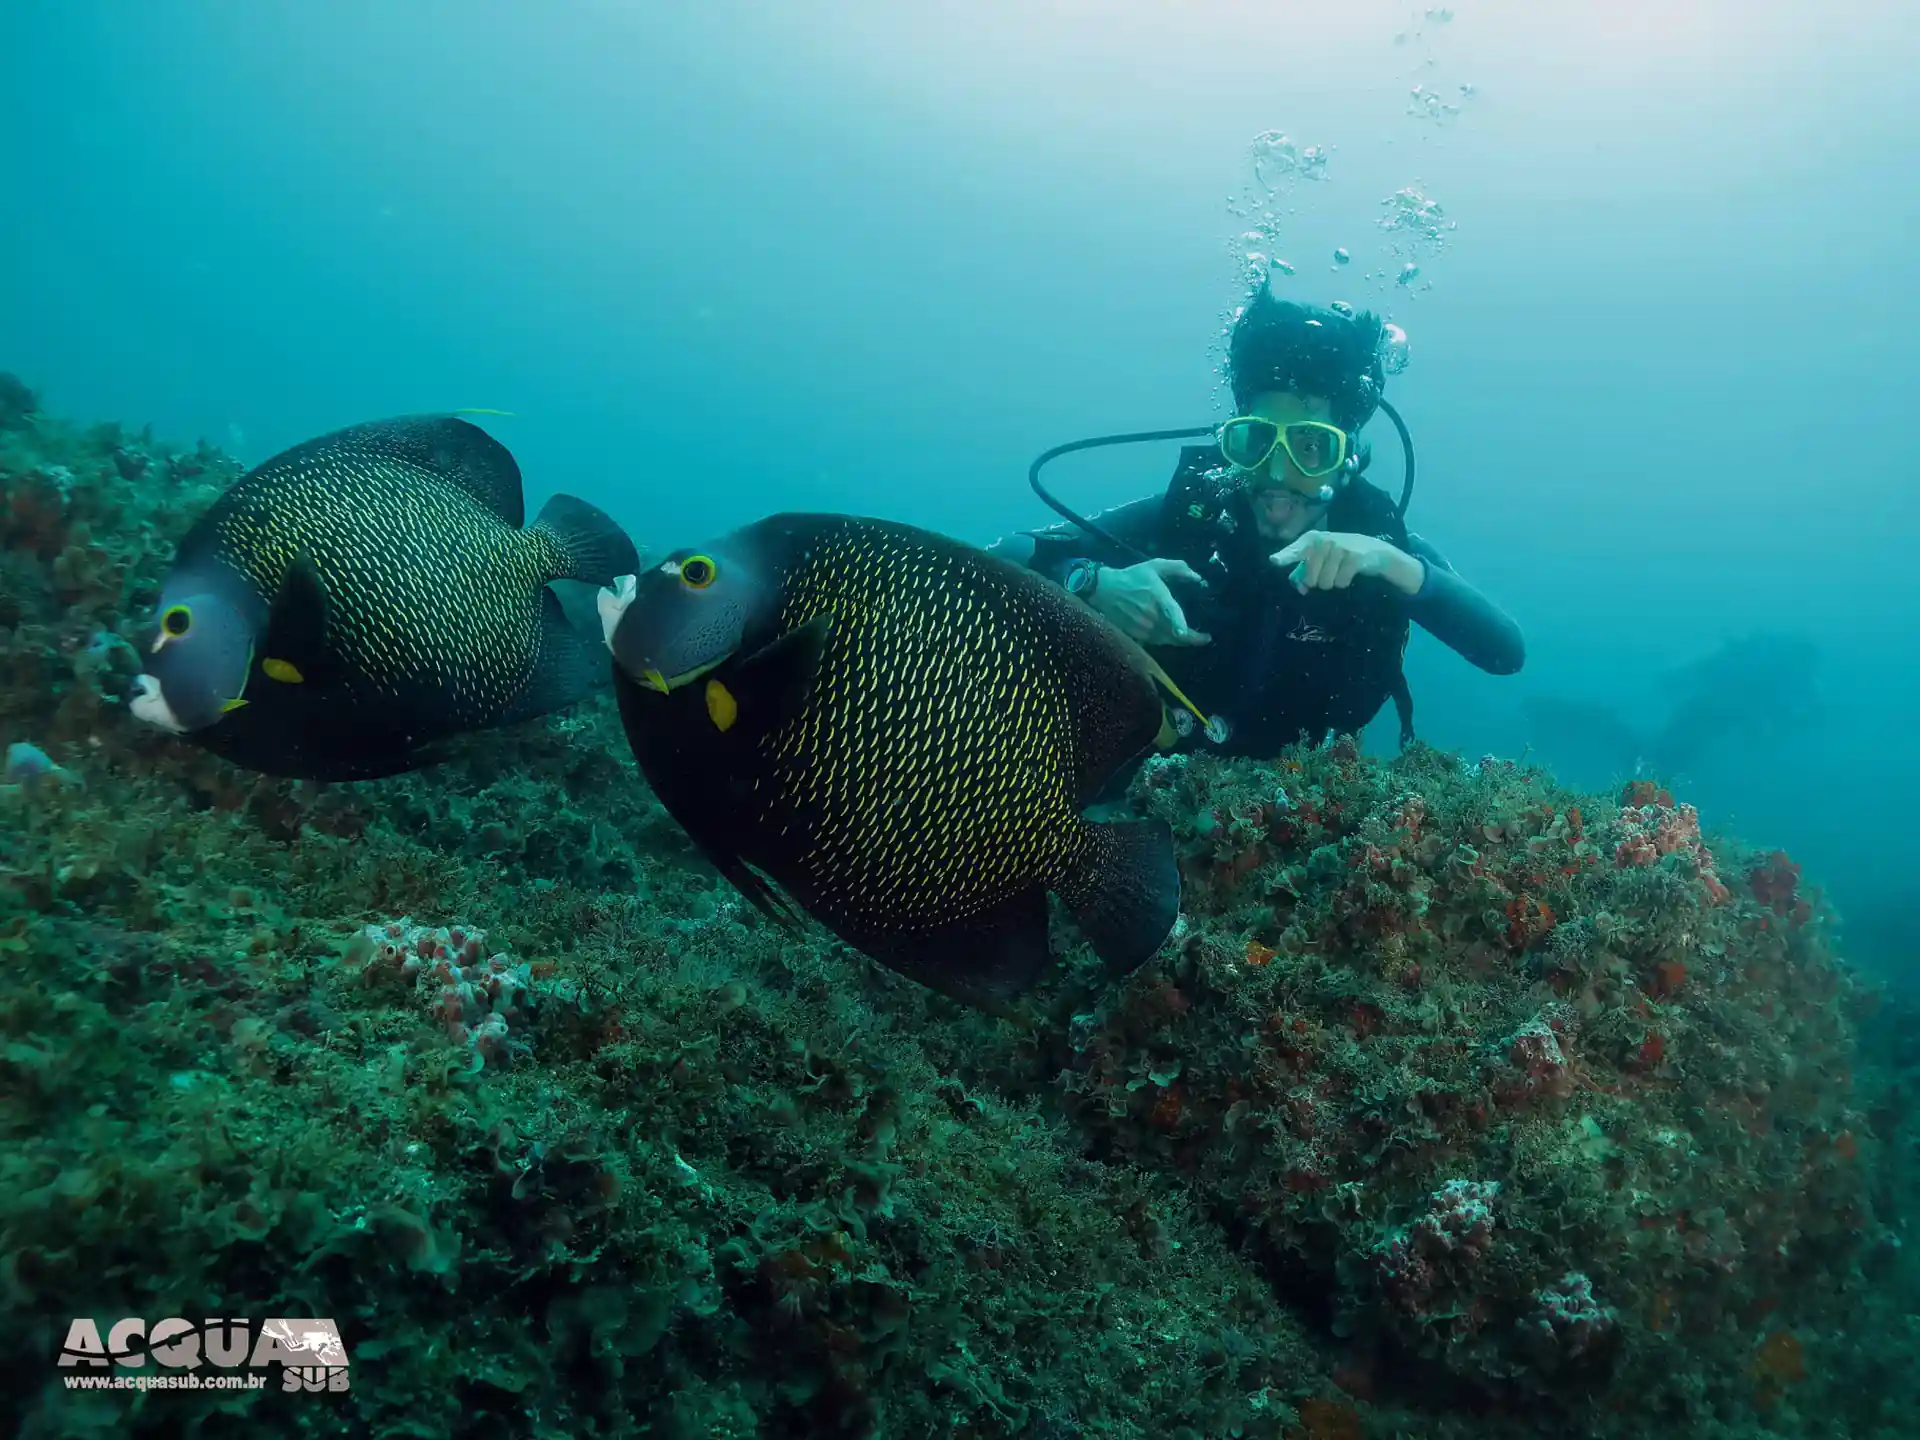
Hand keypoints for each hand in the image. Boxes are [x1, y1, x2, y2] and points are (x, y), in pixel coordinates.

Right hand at [1088, 558, 1211, 645]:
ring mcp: (1143, 627)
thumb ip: (1177, 568)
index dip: (1181, 624)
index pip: (1172, 613)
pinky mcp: (1136, 635)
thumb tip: (1197, 578)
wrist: (1104, 590)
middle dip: (1192, 638)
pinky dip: (1167, 641)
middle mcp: (1151, 615)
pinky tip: (1172, 637)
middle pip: (1174, 634)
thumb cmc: (1132, 577)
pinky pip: (1156, 642)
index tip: (1197, 635)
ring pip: (1167, 640)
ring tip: (1190, 638)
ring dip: (1180, 641)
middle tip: (1204, 638)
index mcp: (1158, 597)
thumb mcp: (1155, 566)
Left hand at [1269, 531, 1422, 594]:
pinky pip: (1340, 582)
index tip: (1274, 561)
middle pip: (1310, 579)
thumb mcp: (1319, 558)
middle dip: (1317, 581)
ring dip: (1332, 583)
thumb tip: (1300, 588)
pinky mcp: (1353, 557)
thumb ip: (1303, 572)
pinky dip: (1344, 583)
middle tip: (1328, 571)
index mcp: (1310, 539)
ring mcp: (1339, 548)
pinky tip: (1350, 572)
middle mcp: (1323, 540)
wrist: (1373, 551)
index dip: (1285, 557)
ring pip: (1325, 583)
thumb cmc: (1339, 555)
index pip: (1295, 550)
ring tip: (1340, 570)